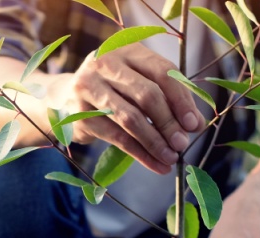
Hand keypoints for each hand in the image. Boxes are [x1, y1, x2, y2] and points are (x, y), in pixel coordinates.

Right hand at [45, 43, 204, 173]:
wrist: (64, 97)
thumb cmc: (113, 90)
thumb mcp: (139, 84)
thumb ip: (168, 98)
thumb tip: (195, 124)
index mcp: (126, 49)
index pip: (161, 71)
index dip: (181, 99)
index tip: (193, 124)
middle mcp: (104, 63)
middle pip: (146, 94)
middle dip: (169, 123)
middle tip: (183, 144)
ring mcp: (88, 87)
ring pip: (130, 118)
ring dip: (155, 141)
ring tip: (171, 158)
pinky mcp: (79, 114)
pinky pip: (117, 137)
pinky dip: (140, 154)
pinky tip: (156, 164)